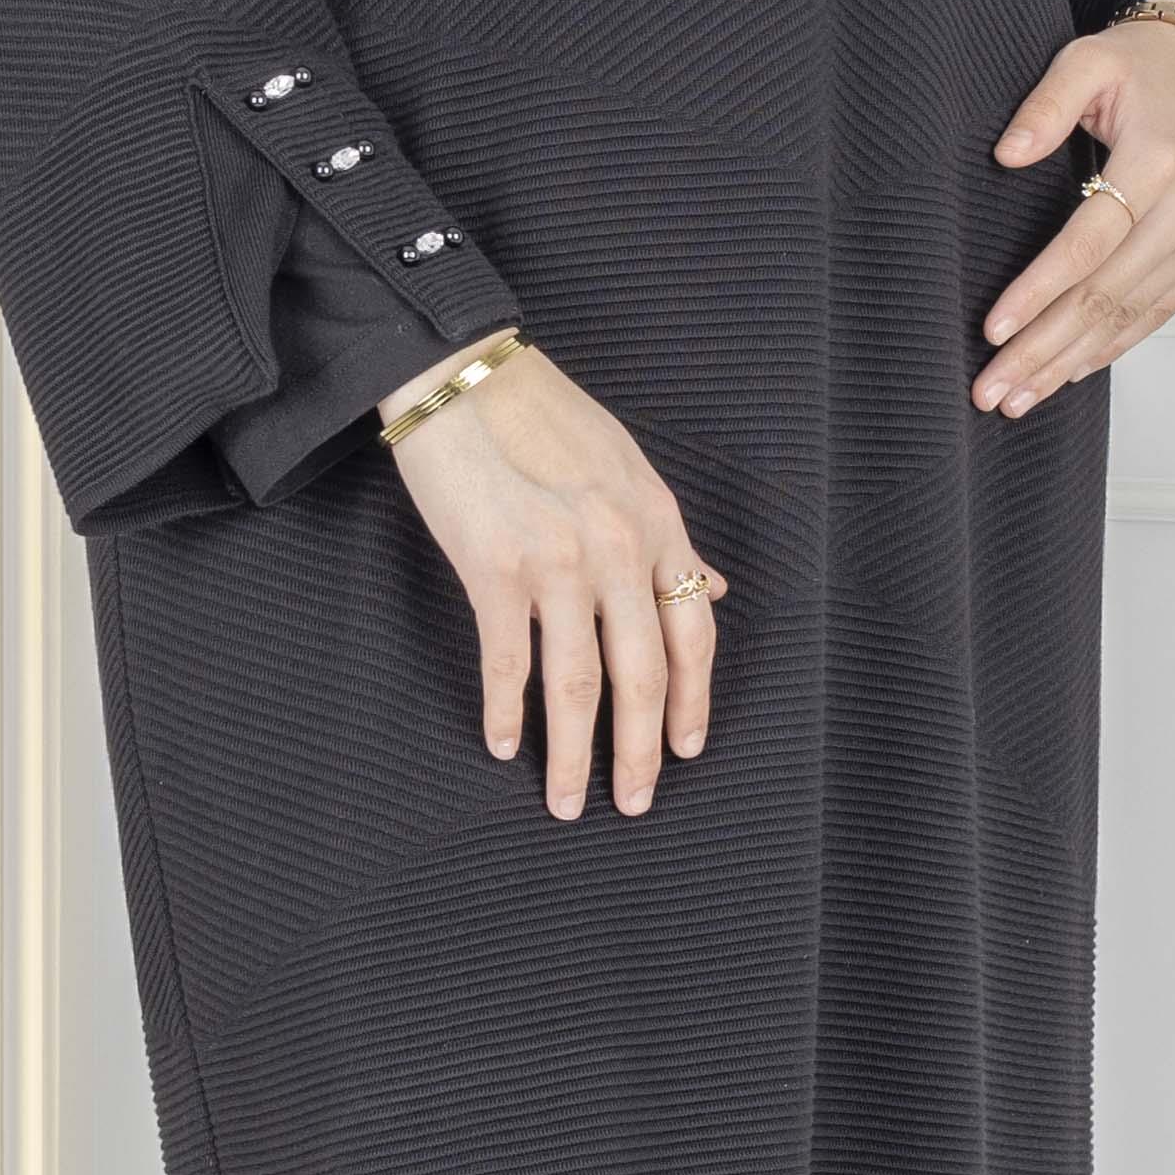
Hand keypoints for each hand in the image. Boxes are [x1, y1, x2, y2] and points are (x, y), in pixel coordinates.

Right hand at [381, 343, 727, 816]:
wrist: (461, 371)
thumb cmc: (539, 414)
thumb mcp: (625, 466)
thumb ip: (665, 535)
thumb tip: (713, 587)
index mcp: (657, 521)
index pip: (694, 632)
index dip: (694, 701)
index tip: (687, 750)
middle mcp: (618, 546)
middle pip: (643, 675)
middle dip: (642, 752)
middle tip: (635, 803)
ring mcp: (557, 559)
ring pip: (578, 685)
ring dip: (573, 755)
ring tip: (566, 801)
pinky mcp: (493, 567)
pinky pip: (509, 663)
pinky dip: (507, 714)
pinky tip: (505, 746)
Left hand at [975, 17, 1174, 413]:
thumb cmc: (1135, 69)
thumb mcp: (1084, 61)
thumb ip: (1044, 106)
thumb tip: (1006, 156)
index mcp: (1160, 161)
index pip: (1089, 242)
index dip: (1039, 290)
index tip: (992, 331)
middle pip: (1106, 293)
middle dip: (1043, 348)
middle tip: (992, 393)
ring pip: (1128, 314)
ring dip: (1068, 361)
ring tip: (1017, 398)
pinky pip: (1155, 313)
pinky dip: (1109, 346)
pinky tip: (1066, 372)